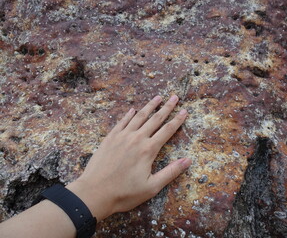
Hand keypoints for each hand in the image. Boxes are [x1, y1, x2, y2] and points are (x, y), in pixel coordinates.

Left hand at [66, 95, 191, 220]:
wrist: (94, 192)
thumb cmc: (124, 193)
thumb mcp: (152, 187)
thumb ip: (171, 172)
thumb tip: (188, 160)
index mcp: (148, 150)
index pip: (167, 130)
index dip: (177, 120)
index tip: (184, 110)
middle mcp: (136, 139)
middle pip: (155, 119)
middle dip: (166, 107)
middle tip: (174, 97)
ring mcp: (122, 136)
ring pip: (139, 117)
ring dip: (149, 106)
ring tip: (157, 97)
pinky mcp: (110, 138)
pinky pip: (121, 122)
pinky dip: (128, 115)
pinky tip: (132, 110)